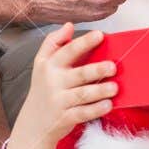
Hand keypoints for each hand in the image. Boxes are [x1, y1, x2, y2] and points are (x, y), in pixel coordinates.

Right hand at [4, 24, 118, 148]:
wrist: (33, 123)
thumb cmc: (44, 88)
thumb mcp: (42, 64)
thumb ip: (54, 42)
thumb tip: (69, 25)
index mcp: (49, 65)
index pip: (67, 51)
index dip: (84, 42)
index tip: (99, 35)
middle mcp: (53, 82)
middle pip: (78, 74)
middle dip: (96, 69)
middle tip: (113, 66)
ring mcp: (59, 101)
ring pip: (83, 95)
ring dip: (100, 90)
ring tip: (114, 87)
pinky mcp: (65, 118)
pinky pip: (83, 113)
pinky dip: (96, 109)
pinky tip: (108, 105)